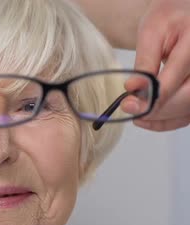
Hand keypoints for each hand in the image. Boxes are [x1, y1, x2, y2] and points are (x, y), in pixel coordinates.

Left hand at [132, 0, 189, 130]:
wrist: (182, 14)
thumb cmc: (168, 18)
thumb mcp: (151, 33)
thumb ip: (144, 61)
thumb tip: (133, 89)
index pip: (176, 79)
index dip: (152, 97)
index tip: (129, 104)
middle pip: (186, 98)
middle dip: (156, 109)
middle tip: (129, 108)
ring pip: (187, 109)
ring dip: (161, 118)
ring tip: (136, 115)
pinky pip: (188, 112)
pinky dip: (167, 120)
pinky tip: (146, 118)